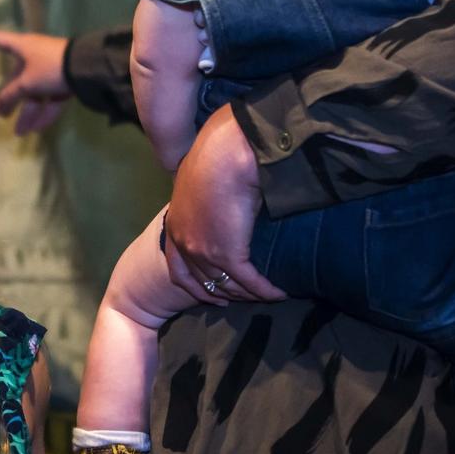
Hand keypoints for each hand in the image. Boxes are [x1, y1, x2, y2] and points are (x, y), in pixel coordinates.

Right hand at [0, 29, 70, 134]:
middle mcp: (35, 56)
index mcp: (23, 48)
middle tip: (1, 115)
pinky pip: (50, 99)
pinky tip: (36, 129)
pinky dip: (44, 113)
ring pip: (35, 94)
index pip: (1, 41)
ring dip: (27, 113)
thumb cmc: (49, 68)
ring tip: (19, 133)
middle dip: (11, 99)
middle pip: (19, 79)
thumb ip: (9, 96)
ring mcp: (51, 70)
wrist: (87, 69)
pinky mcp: (65, 82)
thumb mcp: (26, 83)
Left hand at [165, 106, 286, 303]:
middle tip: (244, 298)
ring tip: (268, 295)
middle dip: (224, 294)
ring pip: (227, 285)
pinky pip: (249, 282)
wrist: (225, 155)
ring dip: (249, 294)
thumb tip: (221, 199)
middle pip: (202, 282)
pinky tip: (280, 292)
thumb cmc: (217, 156)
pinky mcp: (227, 255)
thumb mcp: (201, 180)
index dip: (196, 285)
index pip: (178, 268)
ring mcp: (203, 251)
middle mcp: (183, 241)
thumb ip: (205, 198)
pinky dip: (266, 291)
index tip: (213, 295)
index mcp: (175, 223)